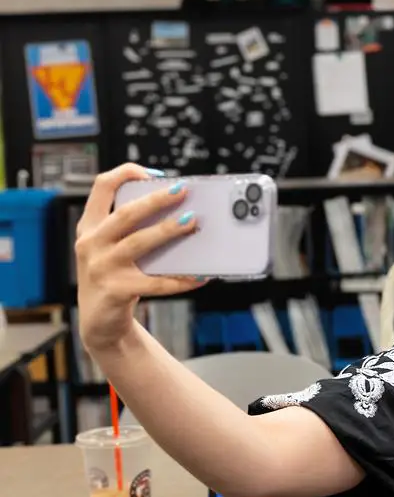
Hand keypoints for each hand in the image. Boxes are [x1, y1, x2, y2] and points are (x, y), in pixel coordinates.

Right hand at [75, 163, 203, 353]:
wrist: (99, 322)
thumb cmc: (114, 277)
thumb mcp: (111, 250)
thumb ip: (133, 231)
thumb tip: (181, 213)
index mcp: (90, 227)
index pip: (101, 187)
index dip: (125, 174)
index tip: (152, 173)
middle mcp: (91, 243)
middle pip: (125, 214)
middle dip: (156, 200)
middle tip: (183, 191)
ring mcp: (101, 267)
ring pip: (139, 243)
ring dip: (168, 231)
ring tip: (192, 222)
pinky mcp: (115, 291)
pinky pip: (155, 283)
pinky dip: (181, 279)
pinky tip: (201, 276)